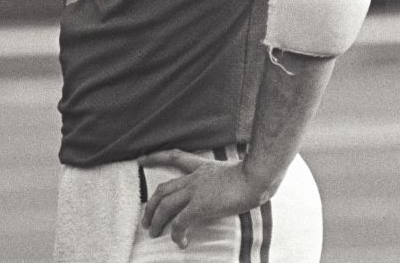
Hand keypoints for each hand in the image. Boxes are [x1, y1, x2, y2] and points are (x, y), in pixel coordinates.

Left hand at [139, 149, 271, 248]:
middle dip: (150, 206)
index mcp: (201, 168)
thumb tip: (223, 192)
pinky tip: (180, 242)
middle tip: (146, 220)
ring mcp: (195, 192)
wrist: (257, 176)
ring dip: (156, 221)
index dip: (155, 158)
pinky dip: (176, 233)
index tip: (141, 159)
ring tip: (154, 233)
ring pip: (165, 207)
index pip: (173, 157)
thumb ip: (221, 180)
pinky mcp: (200, 206)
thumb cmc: (253, 175)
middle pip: (162, 191)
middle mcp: (193, 179)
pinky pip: (181, 222)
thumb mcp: (232, 172)